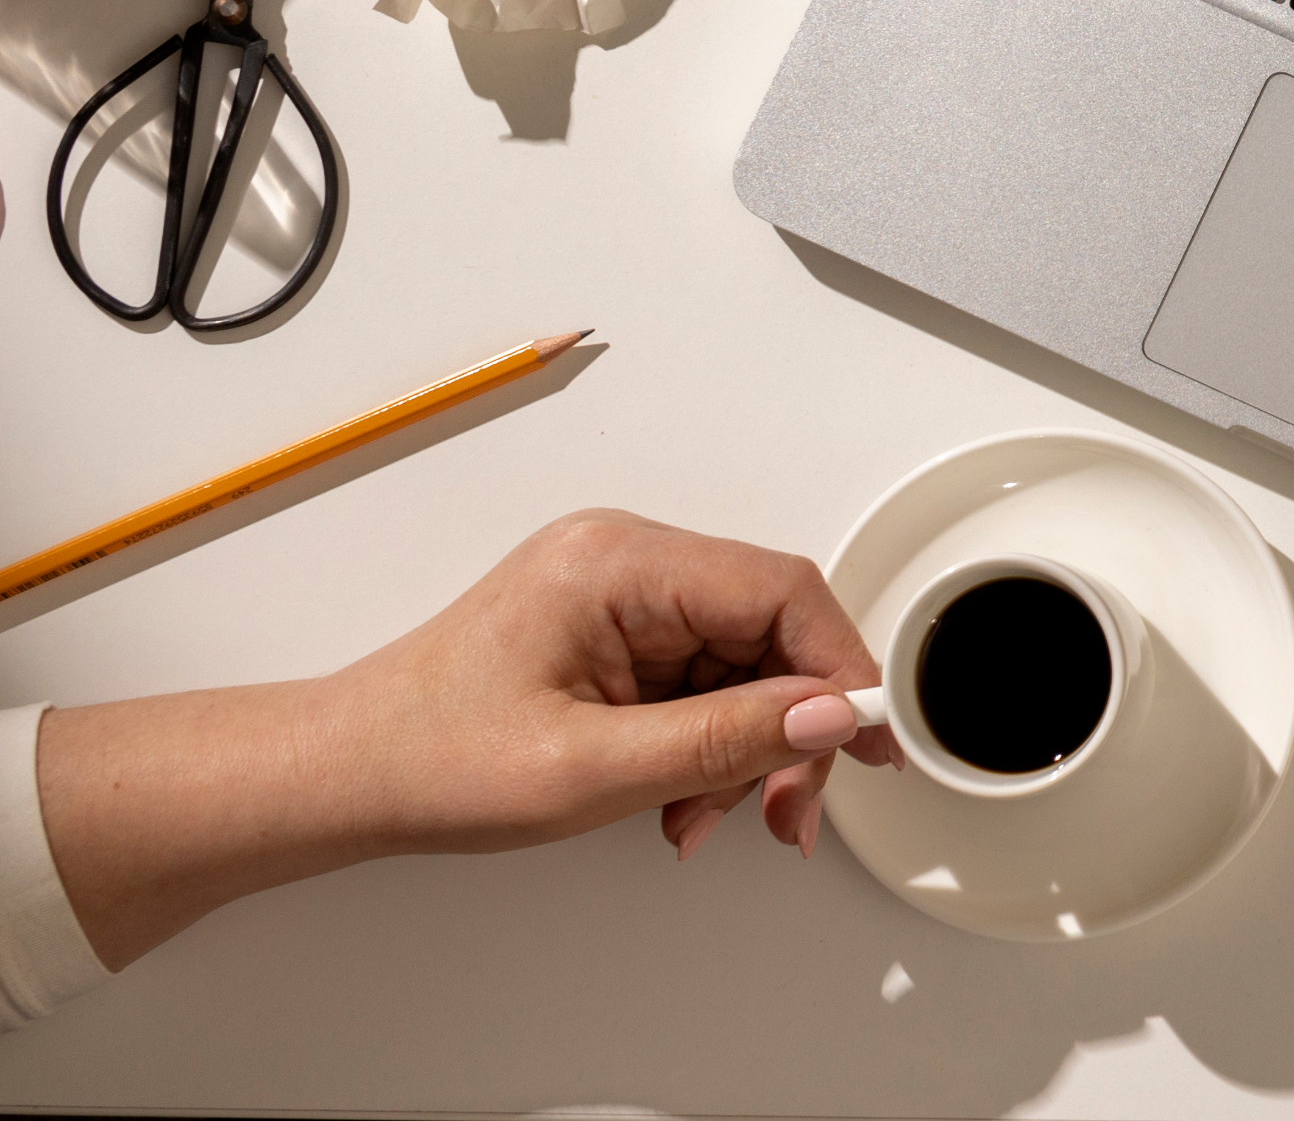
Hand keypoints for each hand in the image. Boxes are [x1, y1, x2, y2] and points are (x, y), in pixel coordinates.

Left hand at [305, 508, 902, 857]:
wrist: (340, 778)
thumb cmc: (427, 763)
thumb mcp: (590, 771)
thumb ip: (723, 739)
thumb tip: (832, 715)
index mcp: (619, 563)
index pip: (781, 592)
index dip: (840, 668)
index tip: (868, 740)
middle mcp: (628, 559)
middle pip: (771, 632)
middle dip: (785, 731)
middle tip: (782, 814)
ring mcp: (621, 593)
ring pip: (744, 664)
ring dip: (741, 752)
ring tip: (696, 819)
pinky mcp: (615, 630)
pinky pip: (702, 680)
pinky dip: (704, 747)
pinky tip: (676, 798)